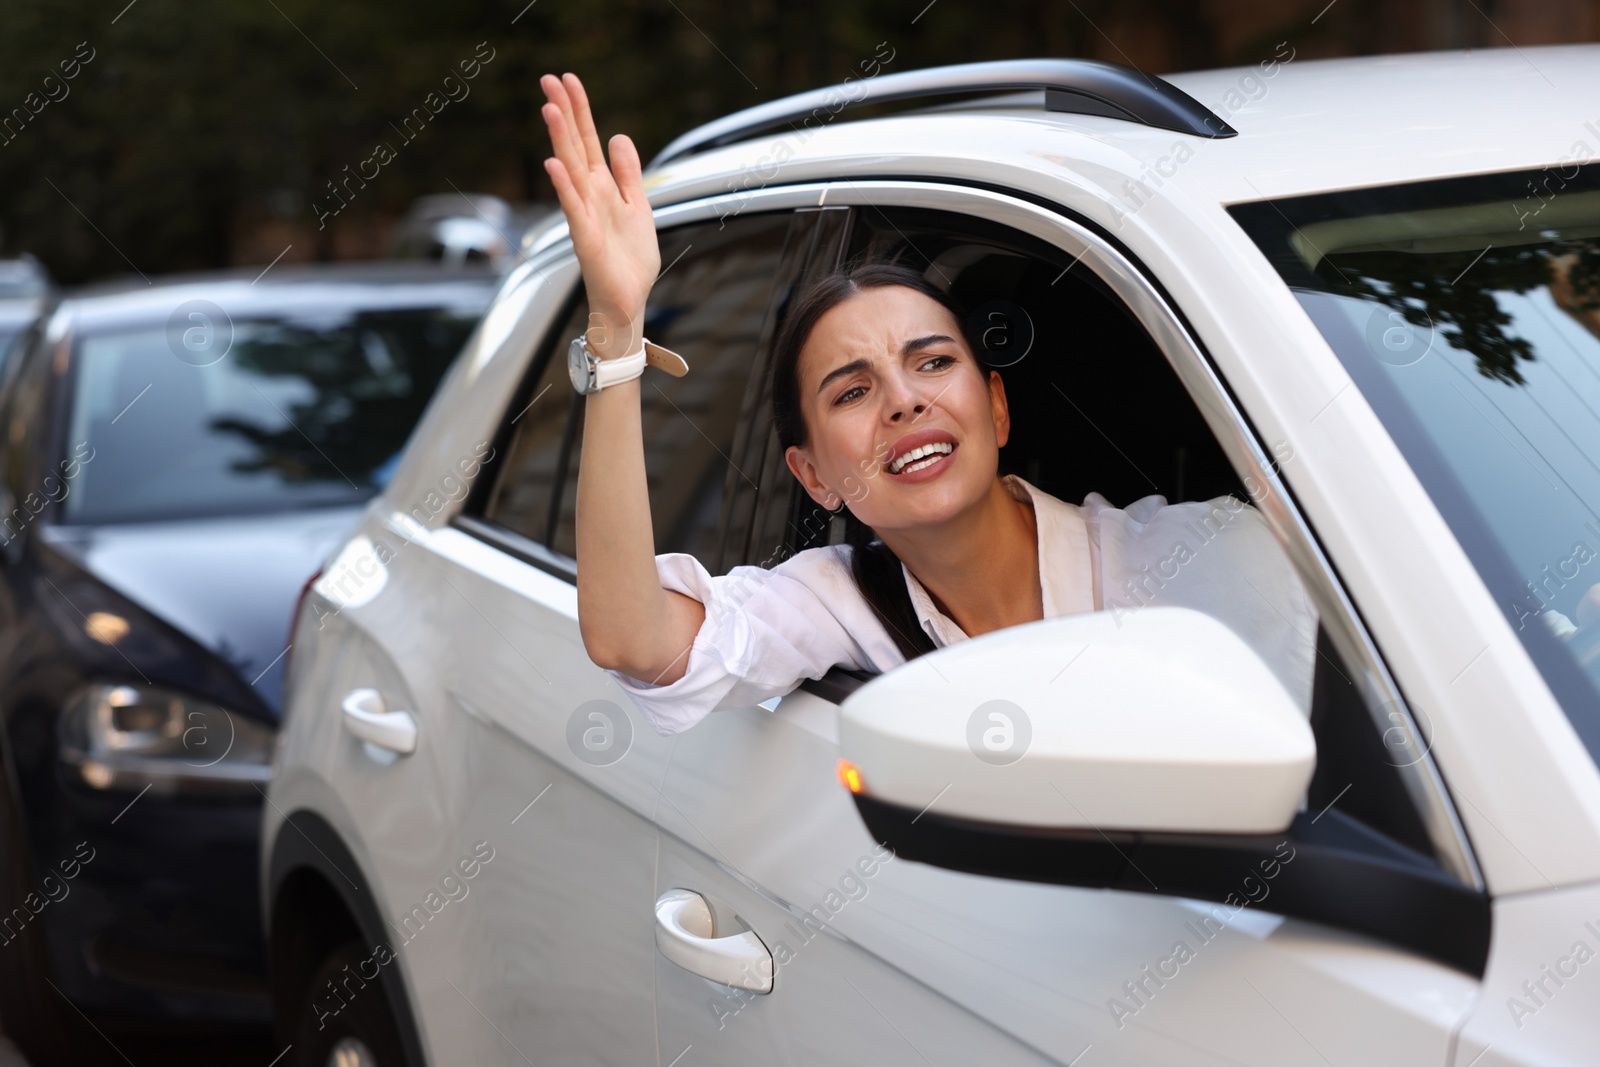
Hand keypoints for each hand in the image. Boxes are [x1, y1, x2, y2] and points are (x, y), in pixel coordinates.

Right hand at [540, 72, 658, 355]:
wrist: (628, 302)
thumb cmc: (629, 260)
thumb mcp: (638, 207)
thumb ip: (628, 173)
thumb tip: (619, 136)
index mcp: (603, 187)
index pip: (588, 140)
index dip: (580, 110)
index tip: (568, 79)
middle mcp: (590, 196)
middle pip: (574, 147)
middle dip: (563, 113)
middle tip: (547, 79)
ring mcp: (585, 216)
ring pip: (570, 170)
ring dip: (559, 140)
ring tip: (549, 108)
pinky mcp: (585, 239)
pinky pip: (572, 209)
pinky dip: (563, 187)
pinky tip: (553, 165)